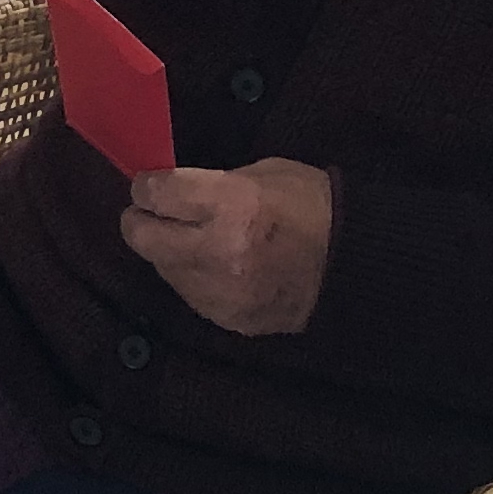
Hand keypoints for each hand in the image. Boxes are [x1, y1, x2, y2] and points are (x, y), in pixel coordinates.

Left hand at [117, 160, 333, 335]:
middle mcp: (218, 251)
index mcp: (231, 205)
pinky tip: (211, 265)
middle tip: (150, 212)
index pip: (158, 194)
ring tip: (189, 239)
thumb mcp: (260, 175)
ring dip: (167, 251)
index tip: (148, 185)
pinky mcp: (227, 318)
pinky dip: (191, 276)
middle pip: (143, 237)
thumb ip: (211, 184)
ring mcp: (221, 291)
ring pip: (162, 268)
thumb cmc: (310, 207)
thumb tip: (172, 191)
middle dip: (140, 221)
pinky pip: (188, 293)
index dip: (146, 186)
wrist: (352, 266)